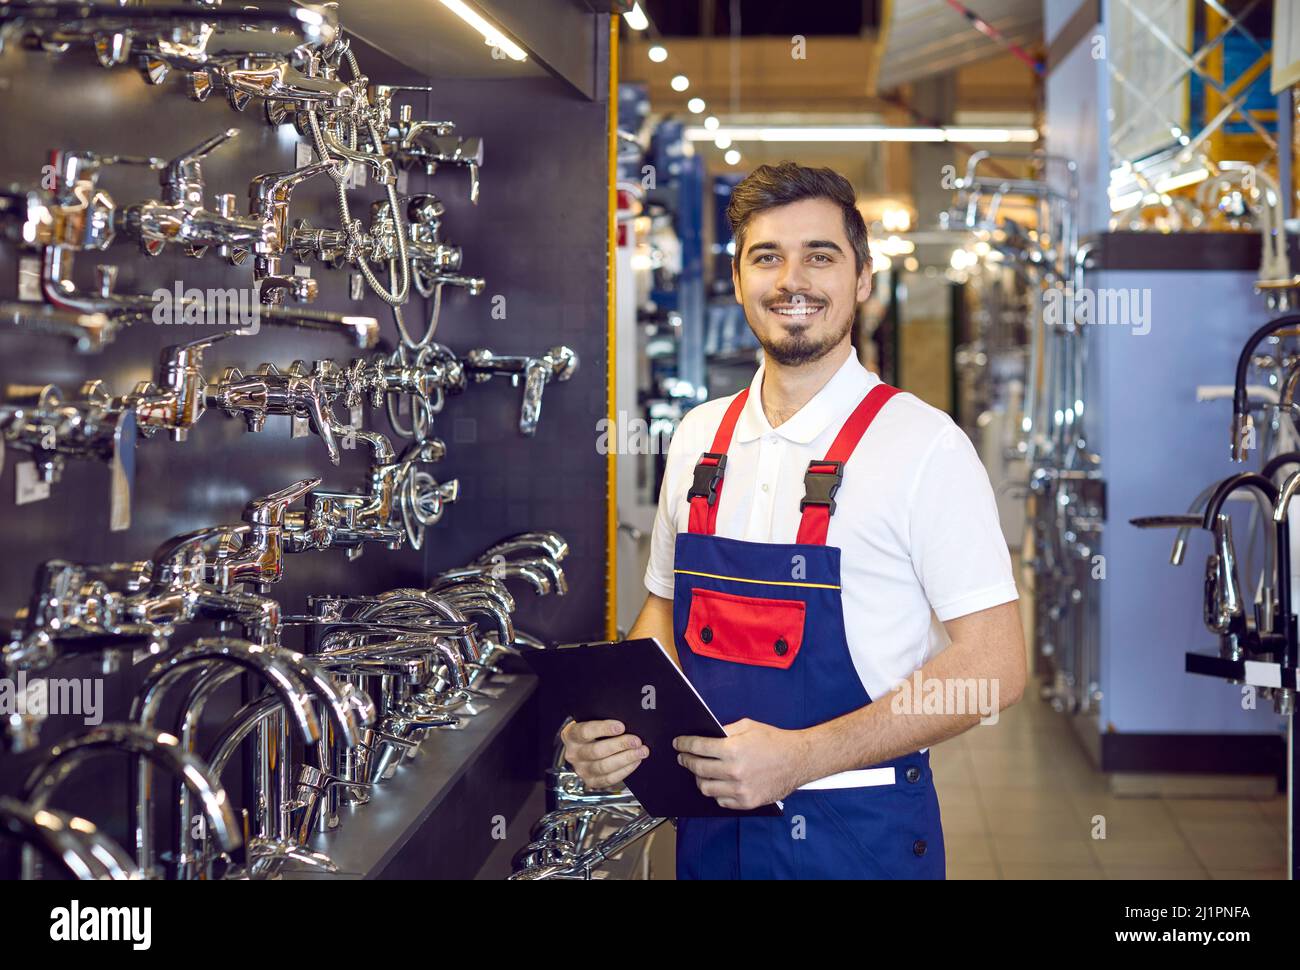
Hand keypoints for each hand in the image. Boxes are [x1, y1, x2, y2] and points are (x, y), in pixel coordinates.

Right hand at [560, 719, 648, 790]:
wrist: (585, 747)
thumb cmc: (592, 732)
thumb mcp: (592, 721)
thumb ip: (603, 719)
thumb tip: (627, 720)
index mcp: (571, 735)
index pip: (585, 731)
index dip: (604, 729)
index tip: (621, 726)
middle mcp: (573, 754)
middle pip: (597, 751)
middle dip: (620, 745)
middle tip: (636, 741)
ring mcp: (581, 769)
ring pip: (604, 767)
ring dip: (626, 759)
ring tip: (641, 752)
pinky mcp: (591, 781)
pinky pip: (609, 778)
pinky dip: (625, 770)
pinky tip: (635, 761)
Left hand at [674, 718, 809, 809]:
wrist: (798, 760)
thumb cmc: (774, 741)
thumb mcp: (748, 726)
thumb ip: (725, 731)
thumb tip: (707, 735)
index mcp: (732, 750)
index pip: (698, 748)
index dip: (684, 745)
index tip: (678, 744)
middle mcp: (734, 771)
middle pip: (698, 769)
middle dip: (686, 761)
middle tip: (683, 757)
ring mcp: (739, 790)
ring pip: (705, 788)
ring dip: (699, 779)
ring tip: (699, 772)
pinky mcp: (746, 802)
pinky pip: (721, 801)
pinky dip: (716, 792)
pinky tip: (717, 783)